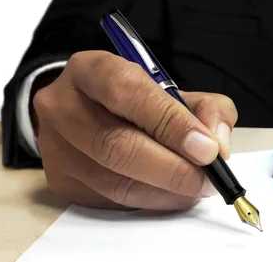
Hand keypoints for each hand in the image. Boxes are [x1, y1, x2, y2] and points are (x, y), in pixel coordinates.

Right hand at [33, 51, 236, 209]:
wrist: (82, 112)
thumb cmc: (132, 100)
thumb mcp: (171, 88)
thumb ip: (204, 107)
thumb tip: (216, 143)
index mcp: (90, 69)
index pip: (127, 91)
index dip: (170, 122)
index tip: (206, 148)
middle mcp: (63, 106)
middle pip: (116, 145)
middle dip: (173, 168)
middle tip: (208, 178)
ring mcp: (56, 148)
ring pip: (115, 182)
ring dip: (166, 191)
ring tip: (197, 188)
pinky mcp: (61, 183)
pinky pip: (112, 201)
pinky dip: (152, 202)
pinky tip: (172, 194)